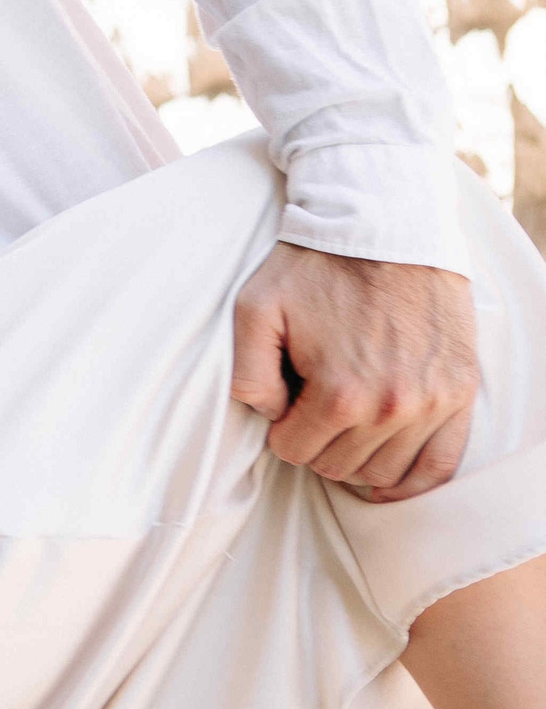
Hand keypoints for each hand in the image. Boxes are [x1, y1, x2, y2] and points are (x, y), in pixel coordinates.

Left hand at [229, 241, 478, 501]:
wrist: (388, 229)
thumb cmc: (316, 268)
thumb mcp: (255, 309)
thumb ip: (247, 372)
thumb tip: (266, 416)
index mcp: (341, 394)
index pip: (294, 452)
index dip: (281, 430)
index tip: (285, 401)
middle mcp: (394, 408)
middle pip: (338, 466)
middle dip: (315, 442)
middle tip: (311, 407)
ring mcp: (434, 403)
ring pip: (385, 473)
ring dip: (357, 458)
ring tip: (343, 424)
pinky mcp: (460, 392)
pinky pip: (440, 465)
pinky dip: (411, 479)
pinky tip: (385, 472)